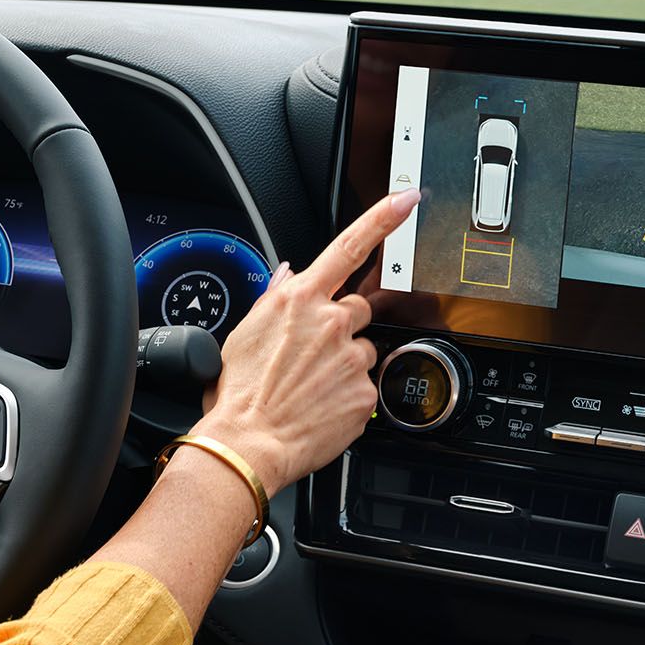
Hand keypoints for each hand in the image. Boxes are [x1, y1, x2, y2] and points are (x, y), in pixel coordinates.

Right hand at [194, 189, 421, 492]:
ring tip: (311, 389)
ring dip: (344, 366)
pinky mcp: (364, 392)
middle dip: (341, 329)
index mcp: (298, 300)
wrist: (247, 446)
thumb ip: (273, 300)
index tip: (406, 199)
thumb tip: (287, 276)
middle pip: (357, 310)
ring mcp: (351, 358)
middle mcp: (331, 322)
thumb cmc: (238, 397)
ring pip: (362, 352)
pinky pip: (364, 387)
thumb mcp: (244, 335)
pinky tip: (321, 409)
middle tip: (311, 359)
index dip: (383, 218)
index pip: (349, 247)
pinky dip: (347, 397)